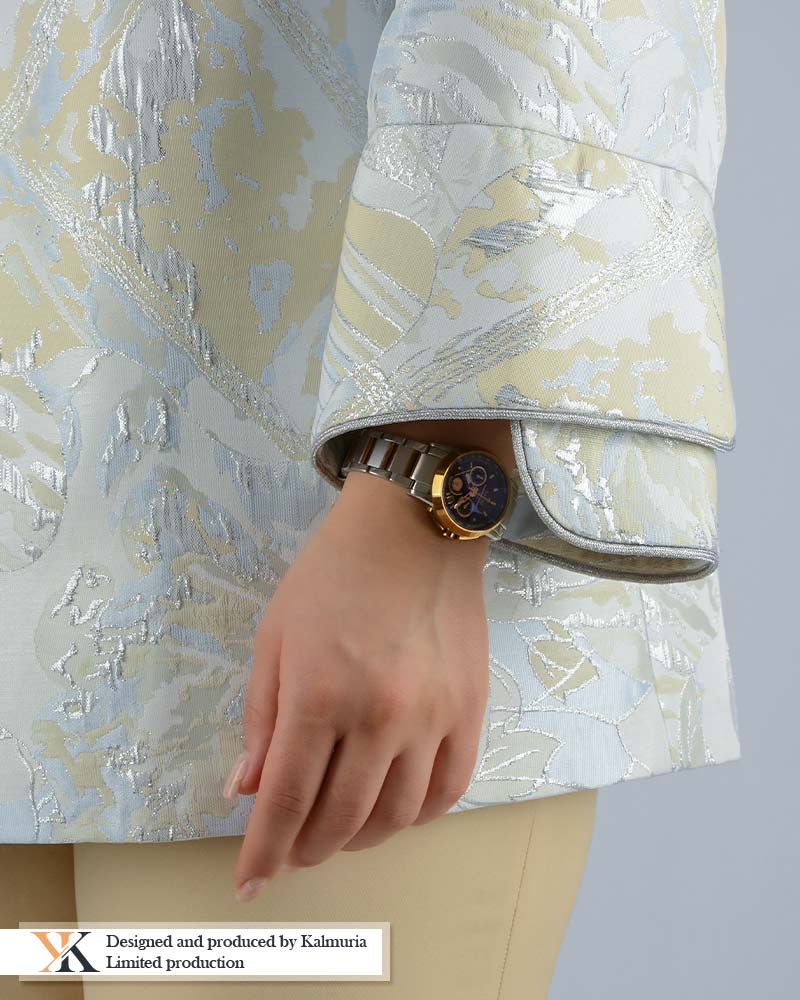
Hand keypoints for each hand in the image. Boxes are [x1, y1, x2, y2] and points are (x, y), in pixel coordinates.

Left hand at [226, 468, 490, 901]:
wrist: (415, 527)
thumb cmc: (332, 574)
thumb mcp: (275, 637)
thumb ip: (261, 718)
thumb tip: (247, 789)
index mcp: (320, 695)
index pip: (286, 801)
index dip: (263, 851)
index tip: (248, 882)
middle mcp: (380, 717)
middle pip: (341, 819)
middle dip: (307, 849)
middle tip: (291, 853)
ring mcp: (433, 717)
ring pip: (398, 815)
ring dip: (360, 839)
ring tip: (339, 833)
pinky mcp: (470, 710)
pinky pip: (450, 789)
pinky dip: (419, 814)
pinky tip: (396, 809)